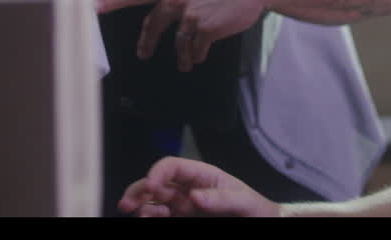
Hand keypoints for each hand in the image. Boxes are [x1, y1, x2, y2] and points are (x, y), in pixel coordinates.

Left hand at [96, 0, 270, 71]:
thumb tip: (162, 13)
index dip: (112, 0)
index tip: (94, 6)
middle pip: (153, 24)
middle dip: (147, 42)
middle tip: (144, 53)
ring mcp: (191, 14)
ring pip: (177, 42)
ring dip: (181, 55)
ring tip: (184, 62)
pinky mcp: (206, 28)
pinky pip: (195, 48)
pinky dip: (196, 54)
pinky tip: (199, 55)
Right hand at [119, 156, 281, 217]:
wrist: (261, 222)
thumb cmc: (254, 208)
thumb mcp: (243, 200)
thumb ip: (221, 198)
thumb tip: (196, 195)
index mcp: (202, 176)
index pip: (173, 166)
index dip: (158, 172)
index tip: (152, 184)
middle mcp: (188, 189)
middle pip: (156, 183)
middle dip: (140, 189)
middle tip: (129, 202)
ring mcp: (183, 205)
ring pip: (153, 201)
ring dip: (141, 204)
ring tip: (139, 212)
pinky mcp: (181, 219)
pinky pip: (159, 215)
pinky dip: (149, 215)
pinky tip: (148, 218)